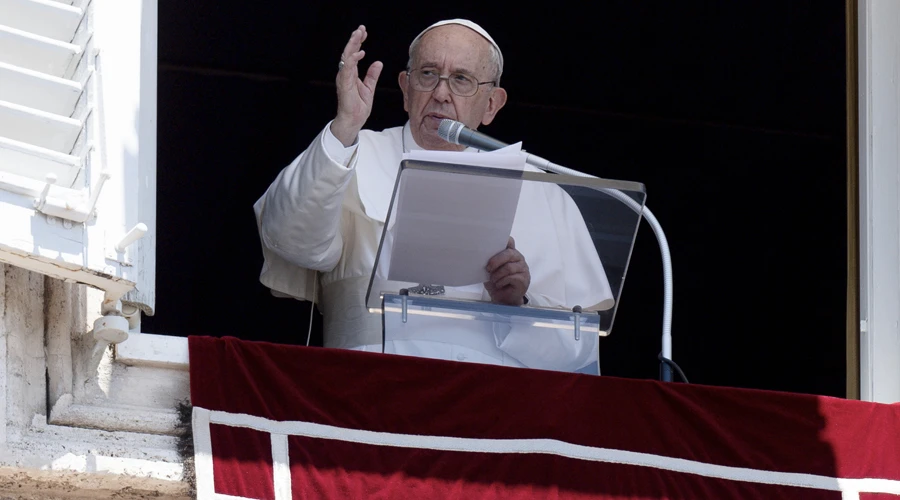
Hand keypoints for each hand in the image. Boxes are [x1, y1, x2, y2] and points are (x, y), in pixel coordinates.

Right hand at [331, 25, 383, 146]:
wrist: (354, 120)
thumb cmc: (358, 107)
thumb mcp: (369, 88)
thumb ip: (372, 75)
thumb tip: (378, 63)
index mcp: (351, 73)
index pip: (354, 54)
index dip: (358, 42)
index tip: (364, 33)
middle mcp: (346, 73)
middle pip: (349, 52)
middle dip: (355, 39)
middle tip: (361, 29)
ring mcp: (344, 78)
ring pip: (346, 57)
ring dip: (353, 45)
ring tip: (358, 34)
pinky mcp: (345, 84)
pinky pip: (348, 68)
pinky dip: (353, 59)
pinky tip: (360, 52)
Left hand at [485, 237, 530, 305]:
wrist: (503, 300)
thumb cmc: (496, 283)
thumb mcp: (490, 271)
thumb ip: (489, 262)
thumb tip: (480, 256)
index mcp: (510, 253)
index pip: (510, 242)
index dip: (504, 240)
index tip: (494, 242)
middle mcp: (518, 258)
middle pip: (509, 253)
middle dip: (496, 260)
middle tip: (488, 268)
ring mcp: (523, 268)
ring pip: (509, 267)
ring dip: (498, 274)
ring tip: (493, 280)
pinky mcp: (524, 279)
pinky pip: (511, 277)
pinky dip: (502, 281)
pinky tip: (499, 284)